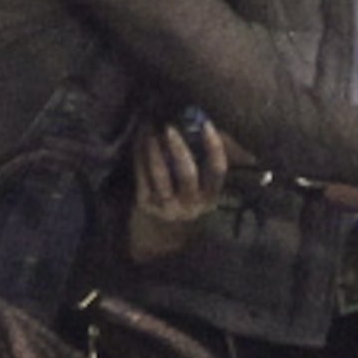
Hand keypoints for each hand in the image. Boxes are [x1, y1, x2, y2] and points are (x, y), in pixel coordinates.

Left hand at [128, 118, 227, 261]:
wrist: (163, 232)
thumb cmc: (189, 199)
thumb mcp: (206, 188)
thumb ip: (212, 160)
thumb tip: (217, 130)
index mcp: (211, 197)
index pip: (217, 170)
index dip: (214, 147)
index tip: (206, 125)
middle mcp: (191, 204)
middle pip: (187, 173)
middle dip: (179, 148)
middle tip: (170, 127)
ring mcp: (166, 206)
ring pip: (161, 175)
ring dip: (155, 150)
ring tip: (151, 131)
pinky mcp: (146, 204)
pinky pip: (142, 177)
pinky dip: (140, 156)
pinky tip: (140, 140)